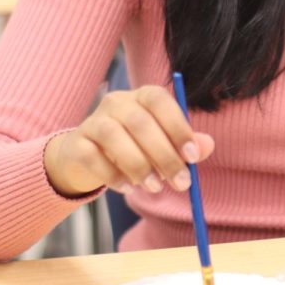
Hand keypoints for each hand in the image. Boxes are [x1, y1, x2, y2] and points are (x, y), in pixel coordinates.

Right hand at [44, 86, 215, 196]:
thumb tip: (207, 146)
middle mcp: (117, 102)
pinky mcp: (77, 143)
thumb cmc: (136, 148)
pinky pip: (93, 157)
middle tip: (180, 183)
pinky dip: (113, 175)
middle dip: (164, 155)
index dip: (177, 126)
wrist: (88, 157)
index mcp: (142, 96)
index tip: (192, 157)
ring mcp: (93, 121)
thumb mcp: (164, 145)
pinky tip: (127, 188)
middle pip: (139, 121)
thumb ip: (185, 145)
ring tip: (154, 187)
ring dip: (139, 165)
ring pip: (114, 136)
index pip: (159, 100)